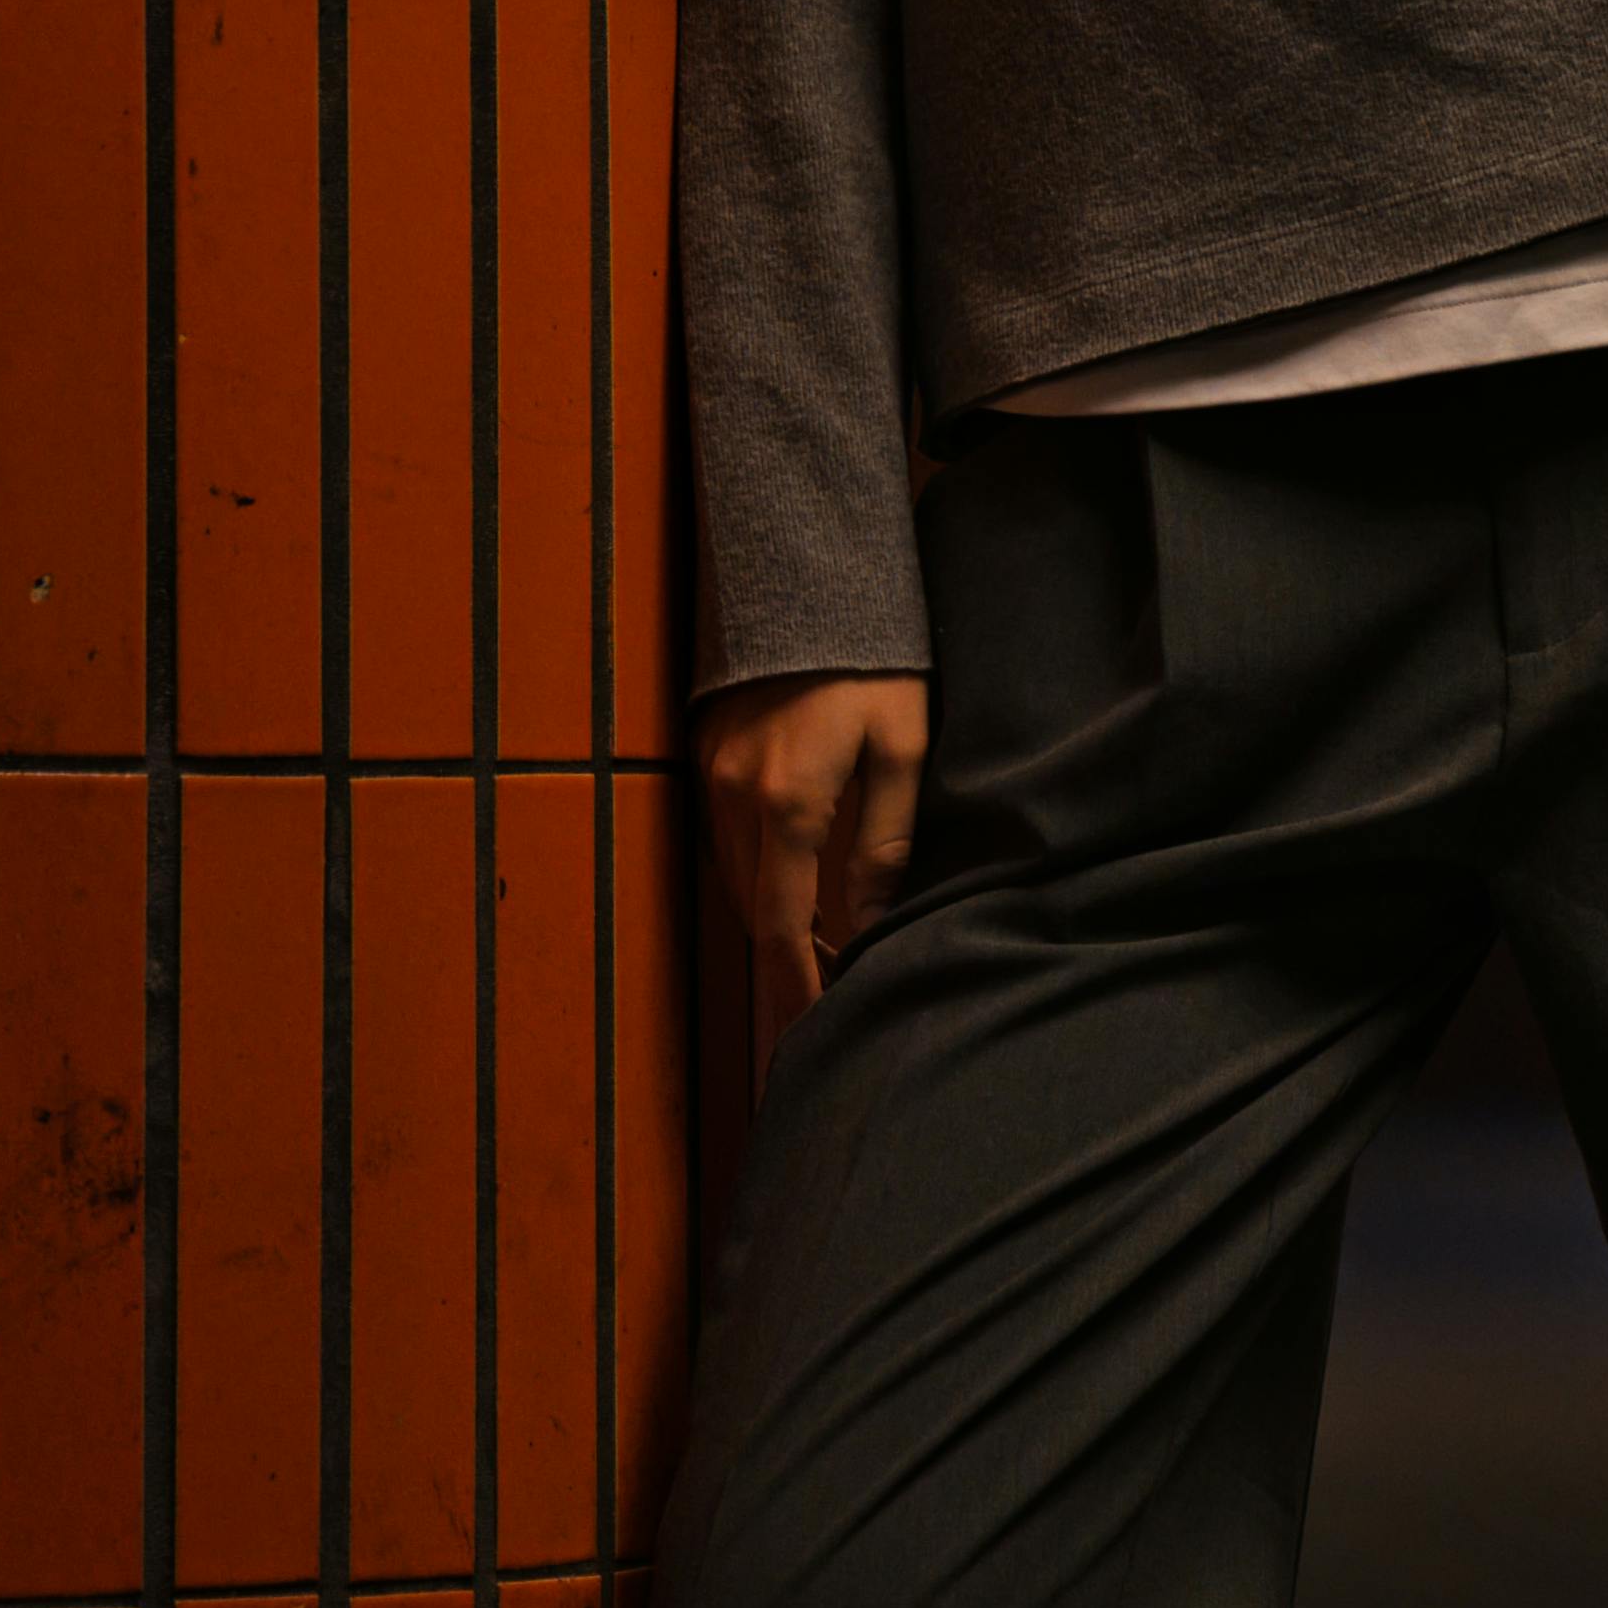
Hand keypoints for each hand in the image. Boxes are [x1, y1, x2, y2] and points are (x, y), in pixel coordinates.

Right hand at [695, 669, 928, 1052]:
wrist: (809, 577)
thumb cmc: (874, 661)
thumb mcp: (901, 748)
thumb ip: (885, 841)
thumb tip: (870, 922)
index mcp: (788, 803)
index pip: (785, 925)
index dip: (796, 985)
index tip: (810, 1030)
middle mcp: (735, 796)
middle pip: (755, 910)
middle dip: (785, 965)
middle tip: (819, 1007)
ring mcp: (712, 773)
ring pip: (737, 878)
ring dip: (771, 923)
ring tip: (813, 962)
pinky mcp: (705, 752)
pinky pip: (725, 839)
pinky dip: (756, 878)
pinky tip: (790, 894)